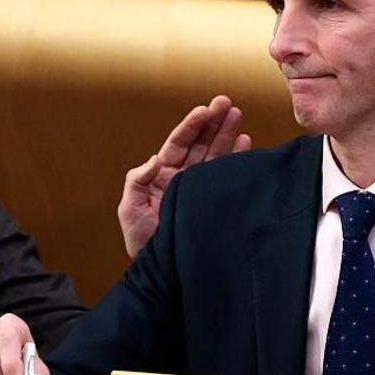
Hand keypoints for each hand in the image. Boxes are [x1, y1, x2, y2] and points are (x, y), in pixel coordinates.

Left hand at [118, 95, 251, 257]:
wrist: (161, 271)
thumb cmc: (142, 243)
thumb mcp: (130, 210)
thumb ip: (137, 181)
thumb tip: (155, 159)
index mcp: (162, 175)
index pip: (179, 144)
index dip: (192, 126)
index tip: (206, 109)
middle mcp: (182, 178)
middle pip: (200, 144)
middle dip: (213, 123)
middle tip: (227, 103)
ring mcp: (198, 189)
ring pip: (214, 155)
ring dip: (226, 135)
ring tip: (238, 117)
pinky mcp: (211, 201)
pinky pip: (224, 176)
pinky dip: (235, 159)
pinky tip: (245, 143)